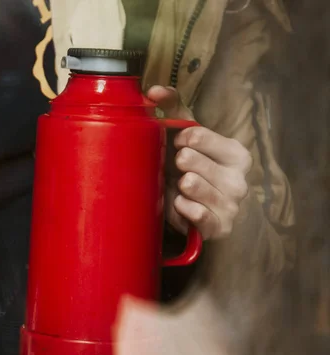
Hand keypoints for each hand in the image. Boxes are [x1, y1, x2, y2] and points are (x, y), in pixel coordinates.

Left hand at [147, 86, 251, 239]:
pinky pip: (194, 213)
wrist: (211, 214)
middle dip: (176, 164)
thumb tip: (153, 89)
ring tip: (179, 186)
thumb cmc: (197, 169)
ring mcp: (231, 205)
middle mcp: (239, 179)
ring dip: (176, 185)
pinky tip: (180, 203)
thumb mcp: (189, 138)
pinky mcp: (219, 227)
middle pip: (189, 159)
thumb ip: (174, 109)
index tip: (177, 145)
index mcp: (236, 153)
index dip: (178, 139)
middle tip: (178, 170)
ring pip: (190, 184)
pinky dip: (181, 207)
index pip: (197, 135)